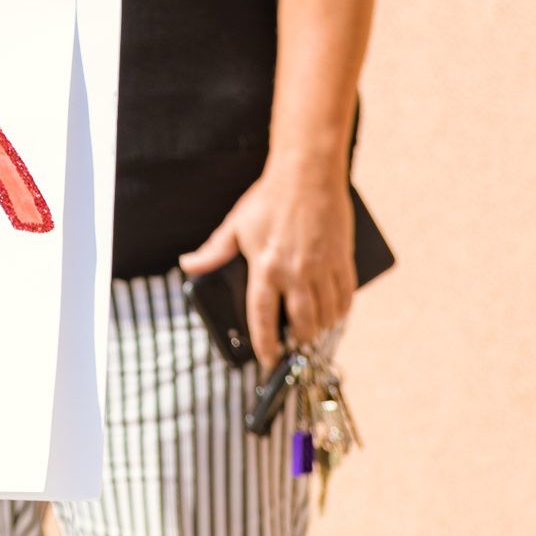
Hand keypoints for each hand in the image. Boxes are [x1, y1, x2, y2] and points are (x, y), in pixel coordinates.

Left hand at [180, 157, 355, 357]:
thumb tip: (189, 265)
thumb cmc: (269, 199)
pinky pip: (346, 297)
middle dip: (296, 341)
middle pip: (300, 322)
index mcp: (265, 267)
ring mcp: (321, 268)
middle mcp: (295, 272)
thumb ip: (213, 252)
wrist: (307, 175)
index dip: (265, 344)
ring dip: (319, 329)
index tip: (267, 359)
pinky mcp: (342, 260)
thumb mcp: (235, 225)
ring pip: (326, 315)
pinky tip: (333, 314)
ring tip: (310, 332)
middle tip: (292, 347)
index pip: (262, 316)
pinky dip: (340, 311)